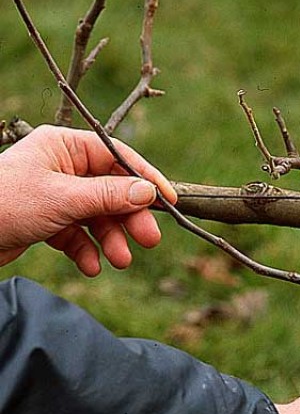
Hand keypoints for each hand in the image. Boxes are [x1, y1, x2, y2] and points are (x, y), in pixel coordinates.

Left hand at [0, 125, 176, 275]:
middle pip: (112, 191)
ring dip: (111, 240)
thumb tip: (149, 192)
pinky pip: (78, 234)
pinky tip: (90, 266)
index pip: (118, 157)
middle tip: (148, 241)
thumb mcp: (63, 199)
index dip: (146, 179)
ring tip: (119, 261)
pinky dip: (86, 250)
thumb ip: (109, 196)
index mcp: (65, 147)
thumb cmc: (5, 204)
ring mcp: (56, 194)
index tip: (169, 201)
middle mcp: (63, 167)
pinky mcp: (48, 220)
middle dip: (129, 218)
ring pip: (98, 216)